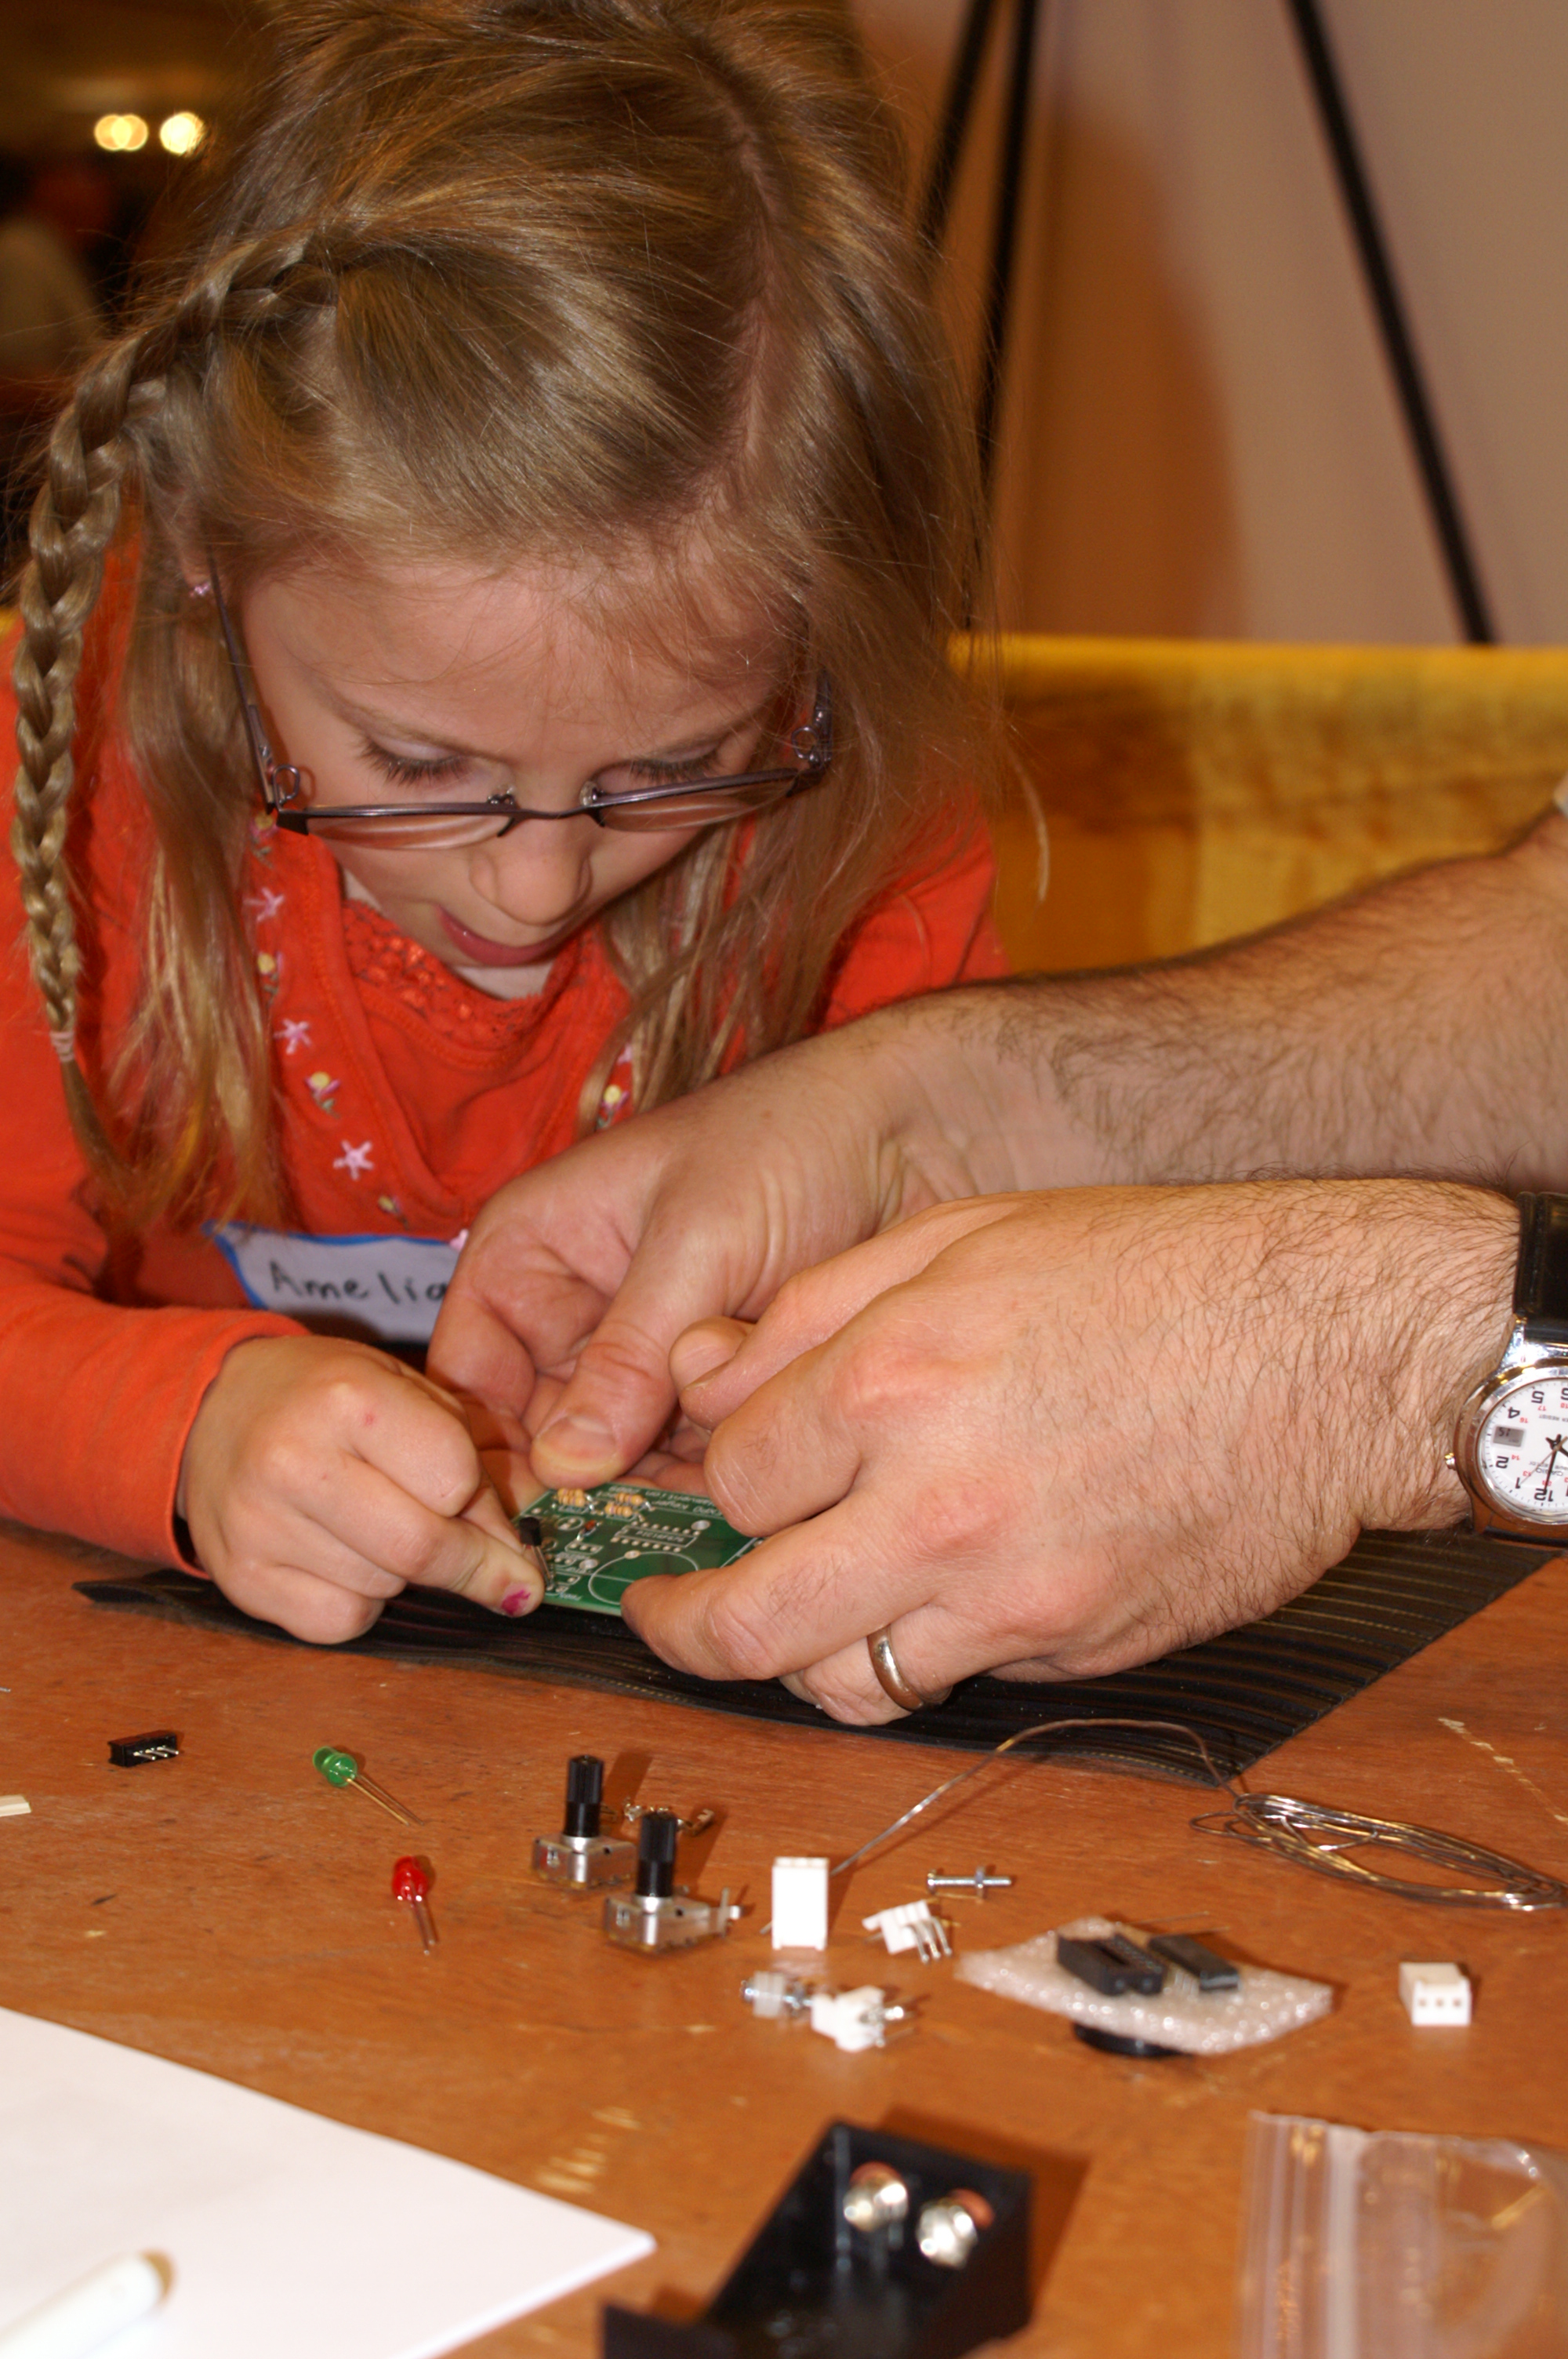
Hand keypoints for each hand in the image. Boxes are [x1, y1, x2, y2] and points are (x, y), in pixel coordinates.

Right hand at [178, 1335, 546, 1642]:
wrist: (214, 1409)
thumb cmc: (324, 1396)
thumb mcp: (403, 1391)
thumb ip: (468, 1459)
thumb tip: (517, 1563)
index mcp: (347, 1396)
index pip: (454, 1478)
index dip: (480, 1498)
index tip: (490, 1509)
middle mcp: (294, 1461)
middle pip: (421, 1548)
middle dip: (474, 1567)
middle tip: (501, 1573)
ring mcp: (259, 1526)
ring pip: (385, 1589)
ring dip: (410, 1575)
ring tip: (384, 1529)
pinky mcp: (240, 1579)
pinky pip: (339, 1623)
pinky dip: (361, 1603)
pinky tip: (345, 1560)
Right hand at [430, 1014, 989, 1487]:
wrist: (913, 1132)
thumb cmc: (788, 1139)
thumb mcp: (696, 1243)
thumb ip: (630, 1355)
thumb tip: (565, 1466)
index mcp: (531, 1251)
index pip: (471, 1375)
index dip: (486, 1450)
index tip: (527, 1520)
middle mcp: (575, 1312)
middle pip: (539, 1435)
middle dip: (580, 1490)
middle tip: (616, 1546)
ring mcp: (645, 1357)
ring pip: (616, 1461)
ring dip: (649, 1497)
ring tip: (686, 1534)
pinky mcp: (712, 1389)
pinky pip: (685, 1460)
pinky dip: (708, 1487)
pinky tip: (735, 1516)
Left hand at [618, 1182, 1514, 1721]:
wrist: (1336, 1345)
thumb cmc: (1156, 1270)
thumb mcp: (965, 1233)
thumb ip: (812, 1310)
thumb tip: (703, 1376)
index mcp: (894, 1377)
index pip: (730, 1478)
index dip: (720, 1478)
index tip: (730, 1479)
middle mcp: (939, 1502)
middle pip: (747, 1623)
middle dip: (682, 1628)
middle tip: (668, 1614)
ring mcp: (1015, 1595)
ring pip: (841, 1686)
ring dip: (799, 1657)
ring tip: (799, 1612)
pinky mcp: (1078, 1649)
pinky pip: (955, 1685)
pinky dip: (919, 1655)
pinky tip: (931, 1599)